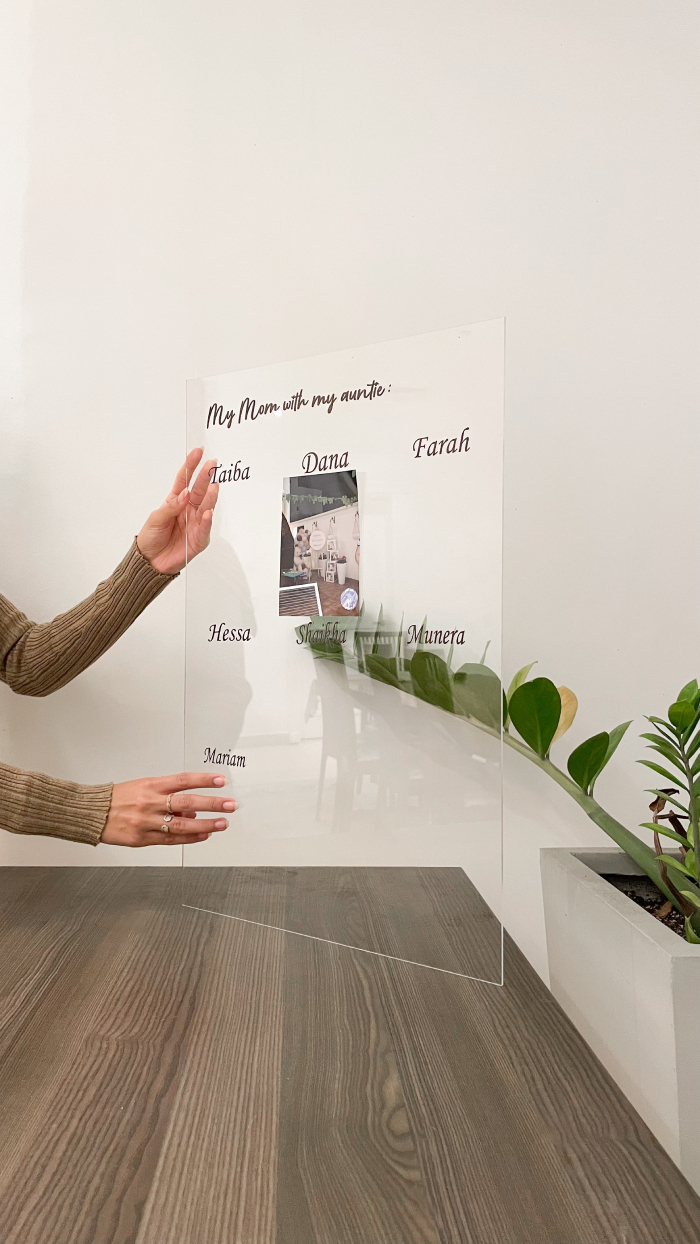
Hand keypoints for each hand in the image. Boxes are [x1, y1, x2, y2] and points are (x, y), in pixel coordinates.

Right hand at [100, 771, 235, 846]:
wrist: (92, 813)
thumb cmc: (118, 798)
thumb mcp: (143, 788)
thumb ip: (168, 797)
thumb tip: (193, 810)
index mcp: (151, 786)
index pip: (183, 780)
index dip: (203, 780)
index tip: (220, 780)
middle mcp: (150, 802)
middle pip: (186, 803)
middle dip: (211, 804)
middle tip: (230, 805)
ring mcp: (146, 822)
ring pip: (181, 825)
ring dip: (205, 825)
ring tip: (222, 823)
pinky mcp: (142, 838)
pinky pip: (171, 840)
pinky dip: (189, 838)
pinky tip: (203, 836)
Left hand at [137, 449, 219, 574]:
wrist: (150, 562)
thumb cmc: (150, 538)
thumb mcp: (155, 518)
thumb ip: (170, 506)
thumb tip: (184, 494)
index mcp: (176, 501)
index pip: (185, 479)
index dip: (191, 465)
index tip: (198, 452)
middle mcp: (188, 510)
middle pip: (198, 490)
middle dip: (205, 477)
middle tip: (211, 465)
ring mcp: (195, 524)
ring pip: (205, 506)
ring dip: (210, 496)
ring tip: (213, 486)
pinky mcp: (198, 539)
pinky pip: (204, 528)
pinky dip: (206, 521)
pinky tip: (207, 512)